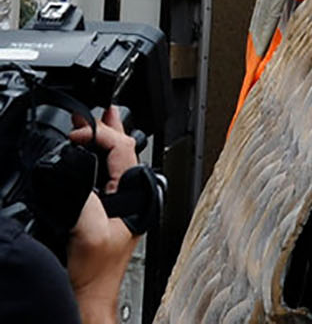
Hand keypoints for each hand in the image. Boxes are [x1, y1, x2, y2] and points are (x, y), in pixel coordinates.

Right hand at [66, 107, 140, 323]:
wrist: (88, 298)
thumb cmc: (96, 274)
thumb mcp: (89, 230)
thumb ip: (87, 198)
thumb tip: (79, 172)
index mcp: (135, 193)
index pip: (124, 148)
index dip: (102, 133)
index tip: (79, 129)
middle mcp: (132, 196)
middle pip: (125, 150)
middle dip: (111, 129)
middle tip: (101, 110)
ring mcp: (120, 205)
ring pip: (116, 163)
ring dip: (104, 143)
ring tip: (96, 126)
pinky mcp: (106, 215)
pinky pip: (105, 179)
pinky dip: (96, 163)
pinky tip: (88, 159)